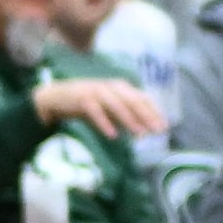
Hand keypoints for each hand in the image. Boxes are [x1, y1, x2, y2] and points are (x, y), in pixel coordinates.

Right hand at [32, 75, 168, 139]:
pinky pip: (96, 112)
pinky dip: (105, 123)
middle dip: (147, 117)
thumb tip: (144, 131)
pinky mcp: (82, 99)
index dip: (154, 112)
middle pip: (134, 101)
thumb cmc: (89, 103)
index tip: (164, 127)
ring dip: (130, 120)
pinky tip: (113, 135)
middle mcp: (112, 87)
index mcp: (122, 88)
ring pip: (117, 105)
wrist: (58, 96)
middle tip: (157, 132)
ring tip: (140, 135)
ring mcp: (98, 91)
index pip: (143, 99)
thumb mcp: (110, 109)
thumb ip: (125, 117)